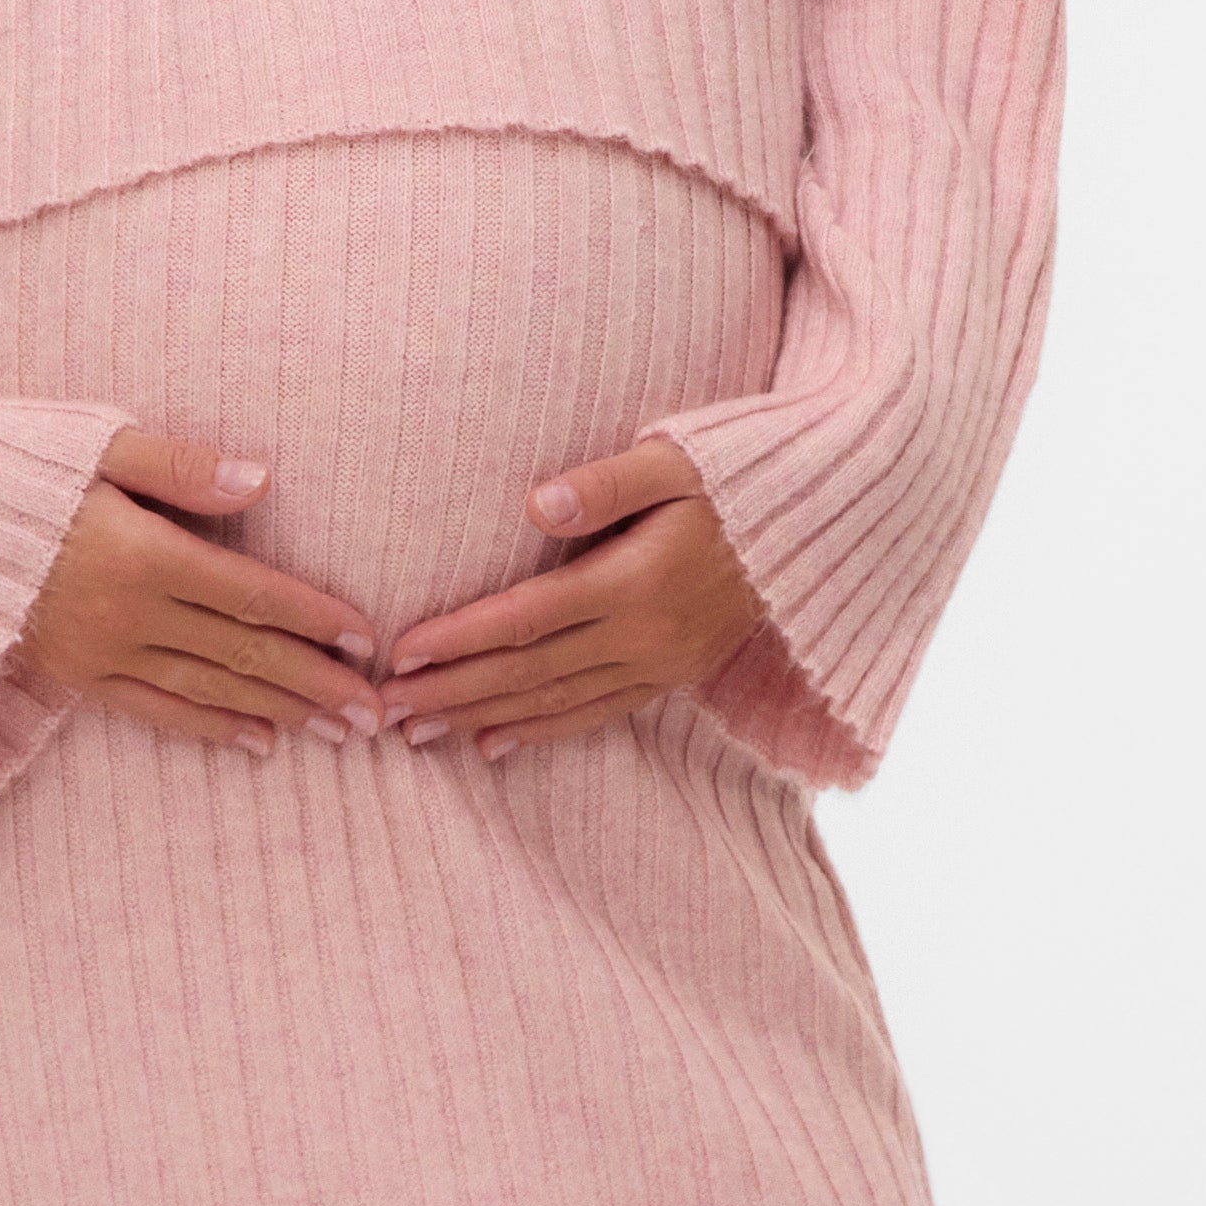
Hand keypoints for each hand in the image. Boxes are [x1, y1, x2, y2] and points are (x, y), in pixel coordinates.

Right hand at [11, 424, 385, 763]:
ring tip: (338, 734)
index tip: (365, 639)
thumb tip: (263, 481)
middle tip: (375, 713)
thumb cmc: (12, 468)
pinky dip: (209, 729)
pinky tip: (258, 743)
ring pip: (208, 691)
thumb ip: (180, 466)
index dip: (313, 618)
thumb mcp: (95, 444)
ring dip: (280, 714)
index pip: (250, 596)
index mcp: (142, 554)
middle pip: (243, 655)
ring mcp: (99, 654)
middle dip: (316, 684)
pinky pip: (154, 711)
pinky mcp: (72, 677)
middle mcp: (127, 615)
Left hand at [378, 435, 762, 757]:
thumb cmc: (738, 478)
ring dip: (483, 720)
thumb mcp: (676, 460)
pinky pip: (597, 715)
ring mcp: (661, 663)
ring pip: (556, 704)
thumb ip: (606, 483)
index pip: (527, 618)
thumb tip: (537, 507)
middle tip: (385, 710)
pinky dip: (542, 734)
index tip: (401, 652)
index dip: (460, 639)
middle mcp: (645, 635)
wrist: (820, 526)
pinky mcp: (673, 676)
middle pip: (528, 673)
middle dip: (452, 692)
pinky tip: (492, 745)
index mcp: (636, 580)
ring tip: (419, 735)